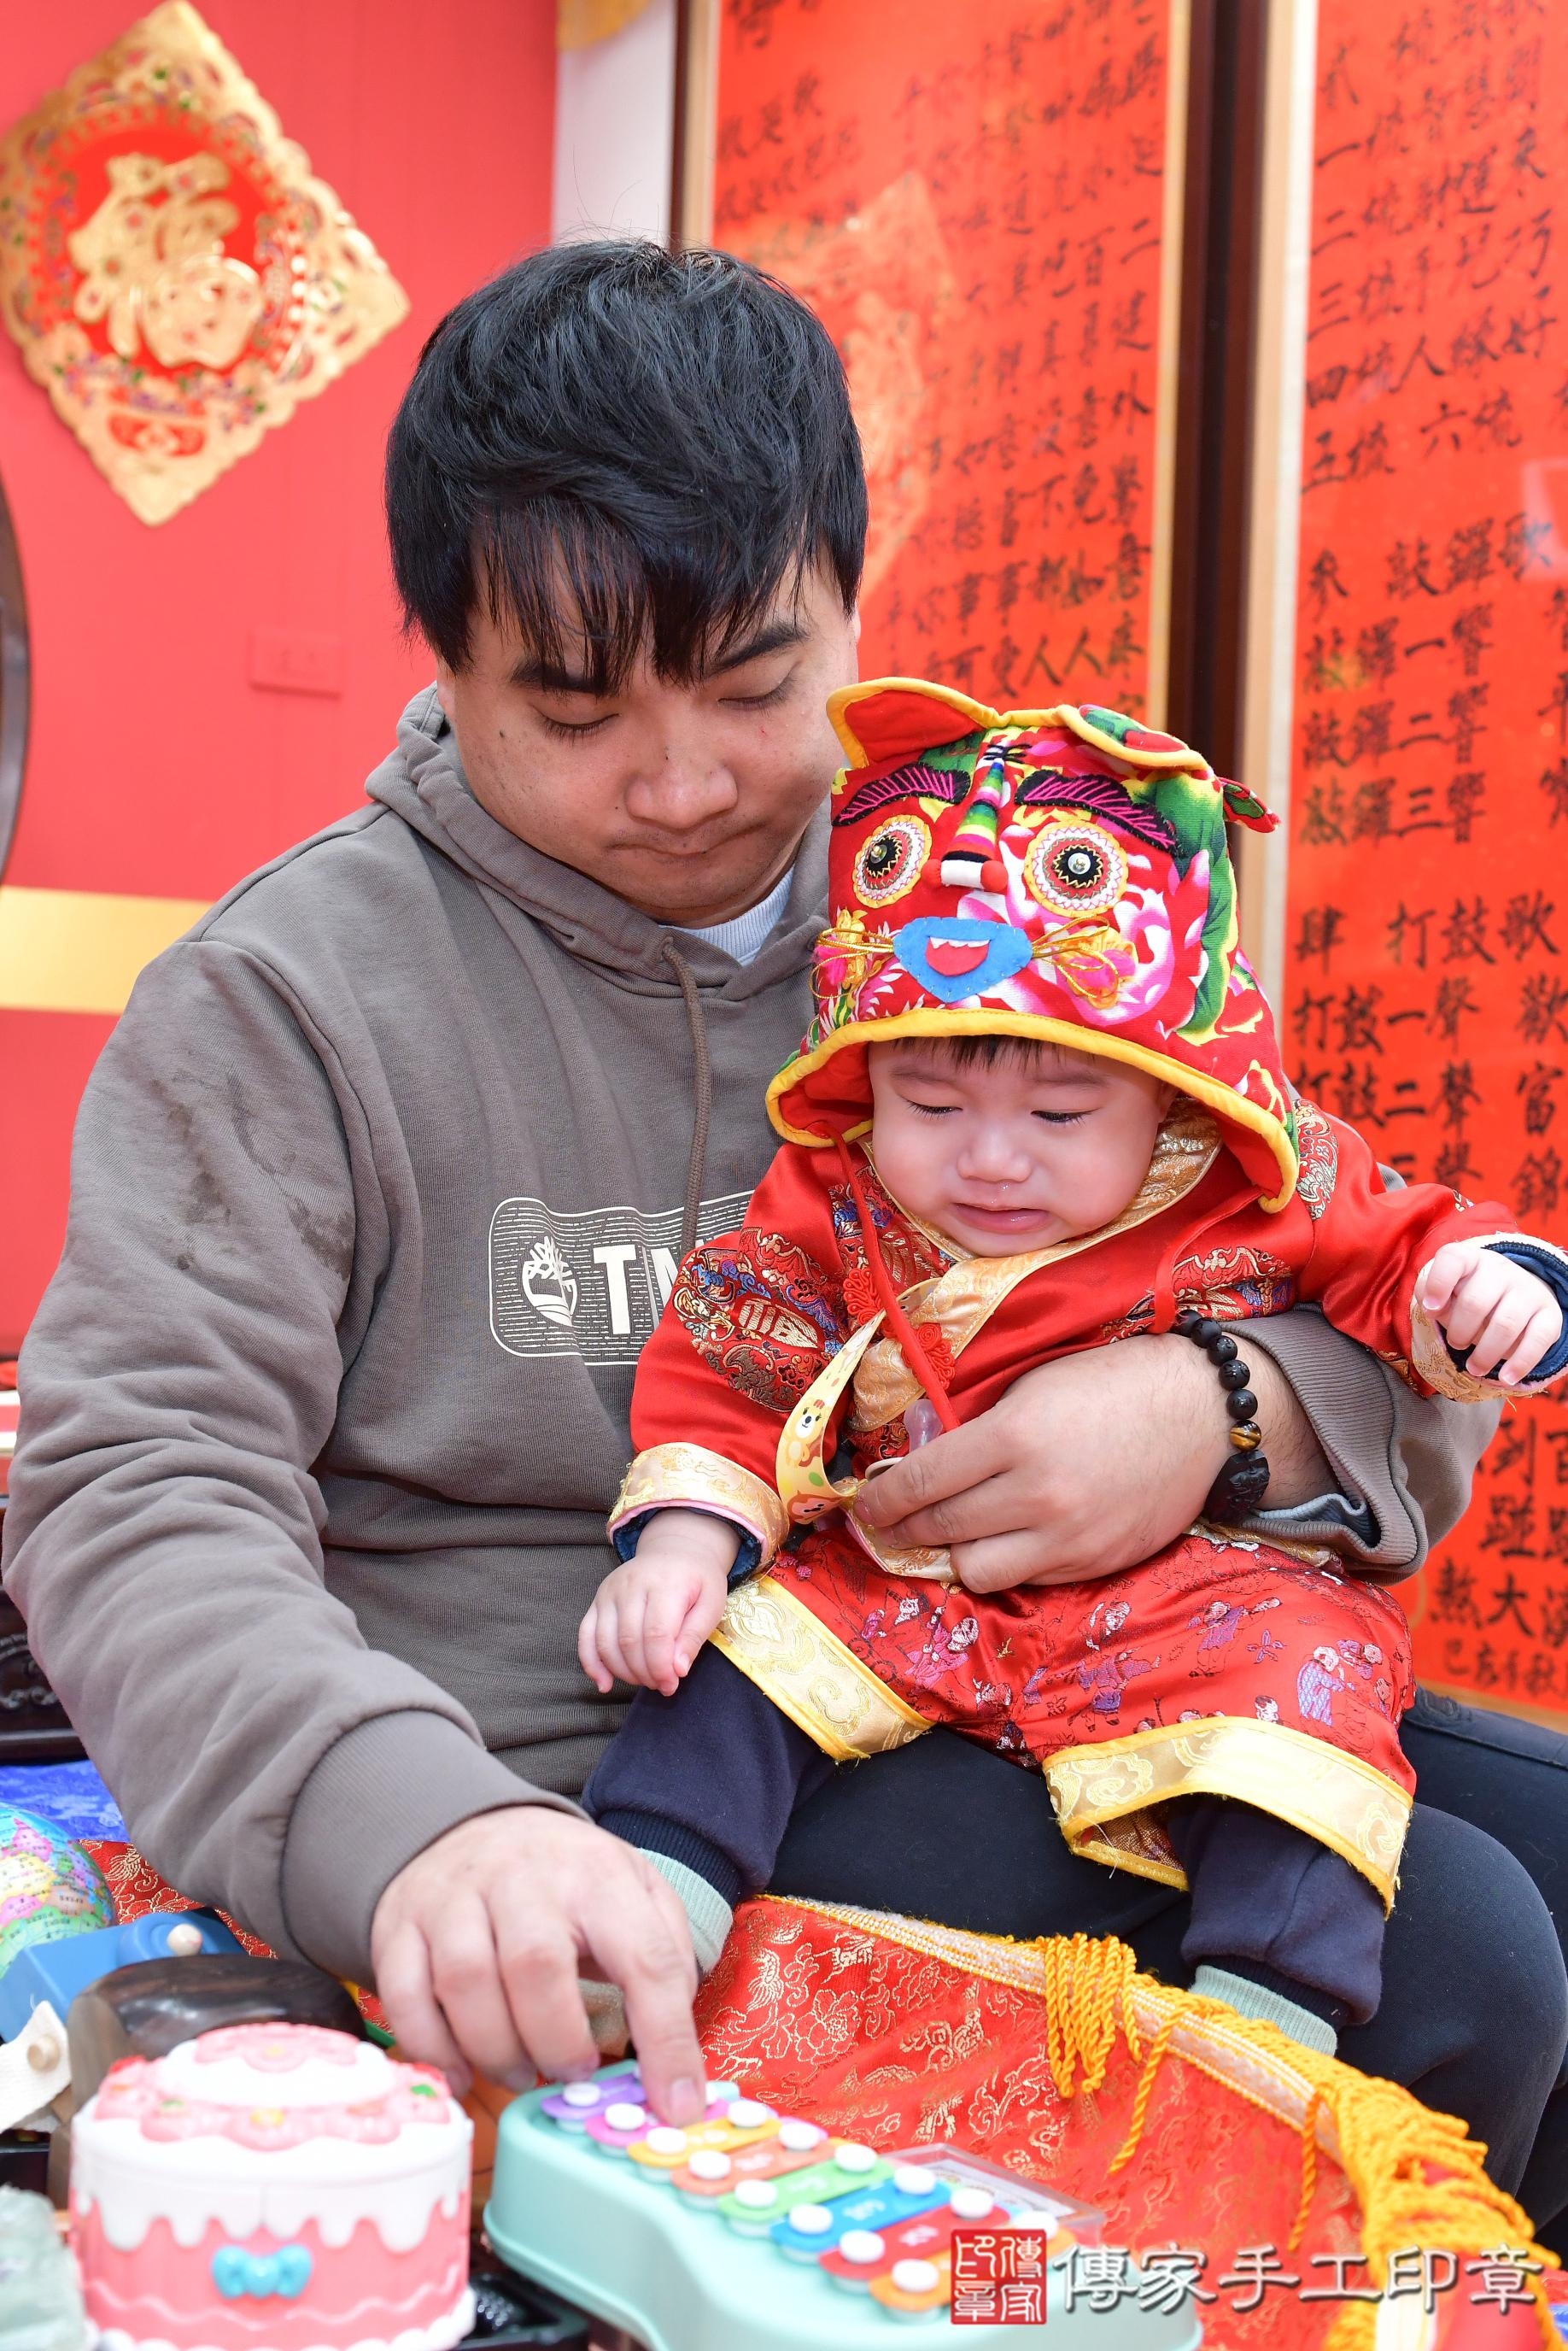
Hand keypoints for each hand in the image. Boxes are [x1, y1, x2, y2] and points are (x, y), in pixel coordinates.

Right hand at [371, 1807, 704, 2119]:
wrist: (477, 1825)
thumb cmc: (567, 1879)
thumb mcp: (635, 1890)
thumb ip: (664, 1956)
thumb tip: (676, 2054)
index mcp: (598, 1874)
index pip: (646, 1958)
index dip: (666, 2040)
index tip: (676, 2106)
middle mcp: (523, 1877)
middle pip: (537, 1965)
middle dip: (559, 2041)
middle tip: (573, 2073)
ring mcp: (454, 1897)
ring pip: (466, 1981)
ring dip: (498, 2050)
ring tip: (521, 2071)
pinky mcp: (401, 1923)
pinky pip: (404, 1995)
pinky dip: (433, 2050)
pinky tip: (463, 2071)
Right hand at [578, 1509, 736, 1695]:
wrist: (675, 1550)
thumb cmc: (696, 1580)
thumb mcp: (711, 1603)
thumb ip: (695, 1636)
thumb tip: (677, 1670)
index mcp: (665, 1583)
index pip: (656, 1634)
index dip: (661, 1667)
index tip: (671, 1684)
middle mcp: (631, 1584)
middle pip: (629, 1641)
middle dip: (645, 1673)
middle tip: (661, 1685)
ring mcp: (609, 1591)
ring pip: (605, 1642)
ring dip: (623, 1672)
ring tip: (644, 1680)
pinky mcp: (597, 1600)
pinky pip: (585, 1635)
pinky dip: (591, 1663)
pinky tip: (604, 1683)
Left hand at [852, 1335, 1303, 1592]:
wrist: (1202, 1414)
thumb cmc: (1111, 1384)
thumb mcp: (1032, 1385)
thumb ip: (974, 1422)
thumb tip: (915, 1447)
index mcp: (1014, 1438)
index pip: (922, 1481)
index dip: (883, 1499)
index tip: (866, 1505)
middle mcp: (1037, 1496)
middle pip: (943, 1530)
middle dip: (906, 1529)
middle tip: (891, 1522)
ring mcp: (1069, 1538)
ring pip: (978, 1571)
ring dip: (955, 1554)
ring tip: (950, 1535)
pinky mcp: (1095, 1564)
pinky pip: (1028, 1578)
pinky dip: (1007, 1562)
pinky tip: (1004, 1540)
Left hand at [1421, 1244, 1562, 1385]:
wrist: (1517, 1296)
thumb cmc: (1470, 1295)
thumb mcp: (1446, 1291)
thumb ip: (1429, 1295)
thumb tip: (1432, 1307)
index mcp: (1471, 1259)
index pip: (1453, 1259)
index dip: (1438, 1284)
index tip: (1430, 1309)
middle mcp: (1502, 1270)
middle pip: (1475, 1302)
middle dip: (1459, 1331)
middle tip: (1456, 1344)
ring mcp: (1528, 1291)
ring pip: (1505, 1325)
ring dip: (1485, 1354)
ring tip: (1473, 1368)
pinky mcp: (1550, 1315)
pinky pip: (1537, 1341)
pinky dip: (1519, 1363)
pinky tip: (1505, 1378)